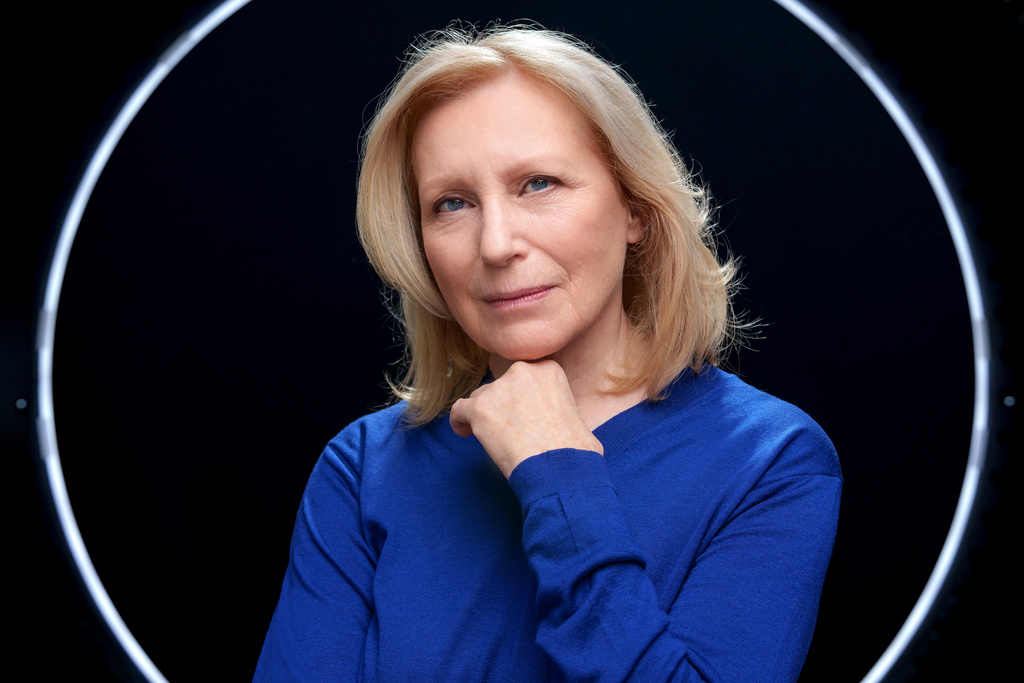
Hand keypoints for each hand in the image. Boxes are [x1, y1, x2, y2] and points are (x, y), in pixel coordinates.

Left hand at [449, 360, 603, 477]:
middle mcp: (522, 372)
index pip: (522, 378)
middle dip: (502, 405)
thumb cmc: (575, 451)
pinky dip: (460, 422)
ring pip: (481, 397)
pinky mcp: (480, 408)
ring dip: (485, 415)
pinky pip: (460, 410)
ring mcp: (499, 388)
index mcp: (548, 369)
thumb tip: (553, 417)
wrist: (561, 469)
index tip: (521, 415)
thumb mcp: (576, 413)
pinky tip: (466, 434)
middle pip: (500, 385)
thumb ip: (558, 403)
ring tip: (494, 439)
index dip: (520, 397)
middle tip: (509, 430)